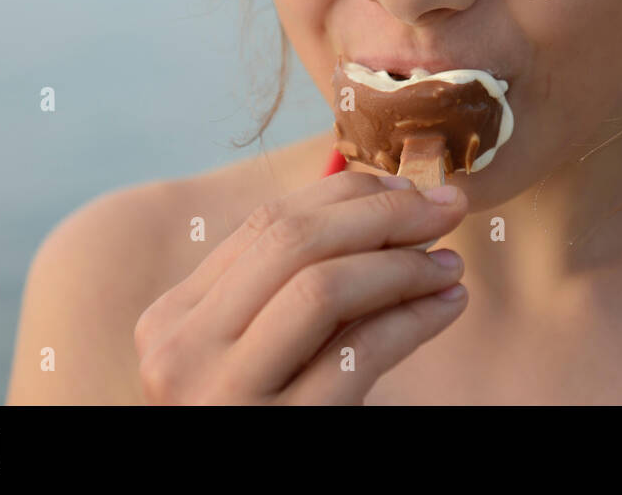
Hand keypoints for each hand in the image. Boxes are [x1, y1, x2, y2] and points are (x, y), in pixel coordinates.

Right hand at [134, 168, 468, 403]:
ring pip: (323, 289)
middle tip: (446, 207)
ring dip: (402, 265)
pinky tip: (447, 308)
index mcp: (172, 318)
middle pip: (294, 243)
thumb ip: (287, 281)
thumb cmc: (256, 418)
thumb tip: (373, 187)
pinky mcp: (277, 435)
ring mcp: (223, 398)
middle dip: (383, 213)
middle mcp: (183, 352)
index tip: (408, 188)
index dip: (348, 194)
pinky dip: (414, 321)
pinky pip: (357, 356)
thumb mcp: (249, 350)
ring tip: (449, 264)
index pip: (267, 222)